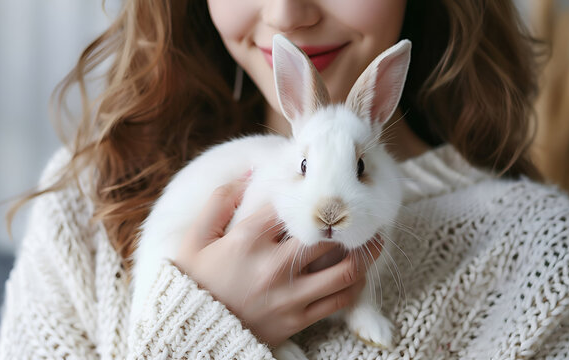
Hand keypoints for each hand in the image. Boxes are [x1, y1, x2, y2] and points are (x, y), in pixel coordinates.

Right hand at [173, 172, 381, 346]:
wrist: (194, 335)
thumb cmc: (194, 283)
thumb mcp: (194, 239)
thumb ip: (220, 201)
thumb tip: (249, 171)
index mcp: (248, 239)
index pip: (291, 207)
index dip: (310, 195)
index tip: (321, 190)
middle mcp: (274, 265)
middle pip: (328, 235)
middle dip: (349, 221)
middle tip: (360, 212)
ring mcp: (289, 295)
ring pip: (345, 269)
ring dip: (366, 253)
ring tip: (375, 240)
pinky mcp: (298, 319)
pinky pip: (340, 301)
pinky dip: (355, 285)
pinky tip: (358, 274)